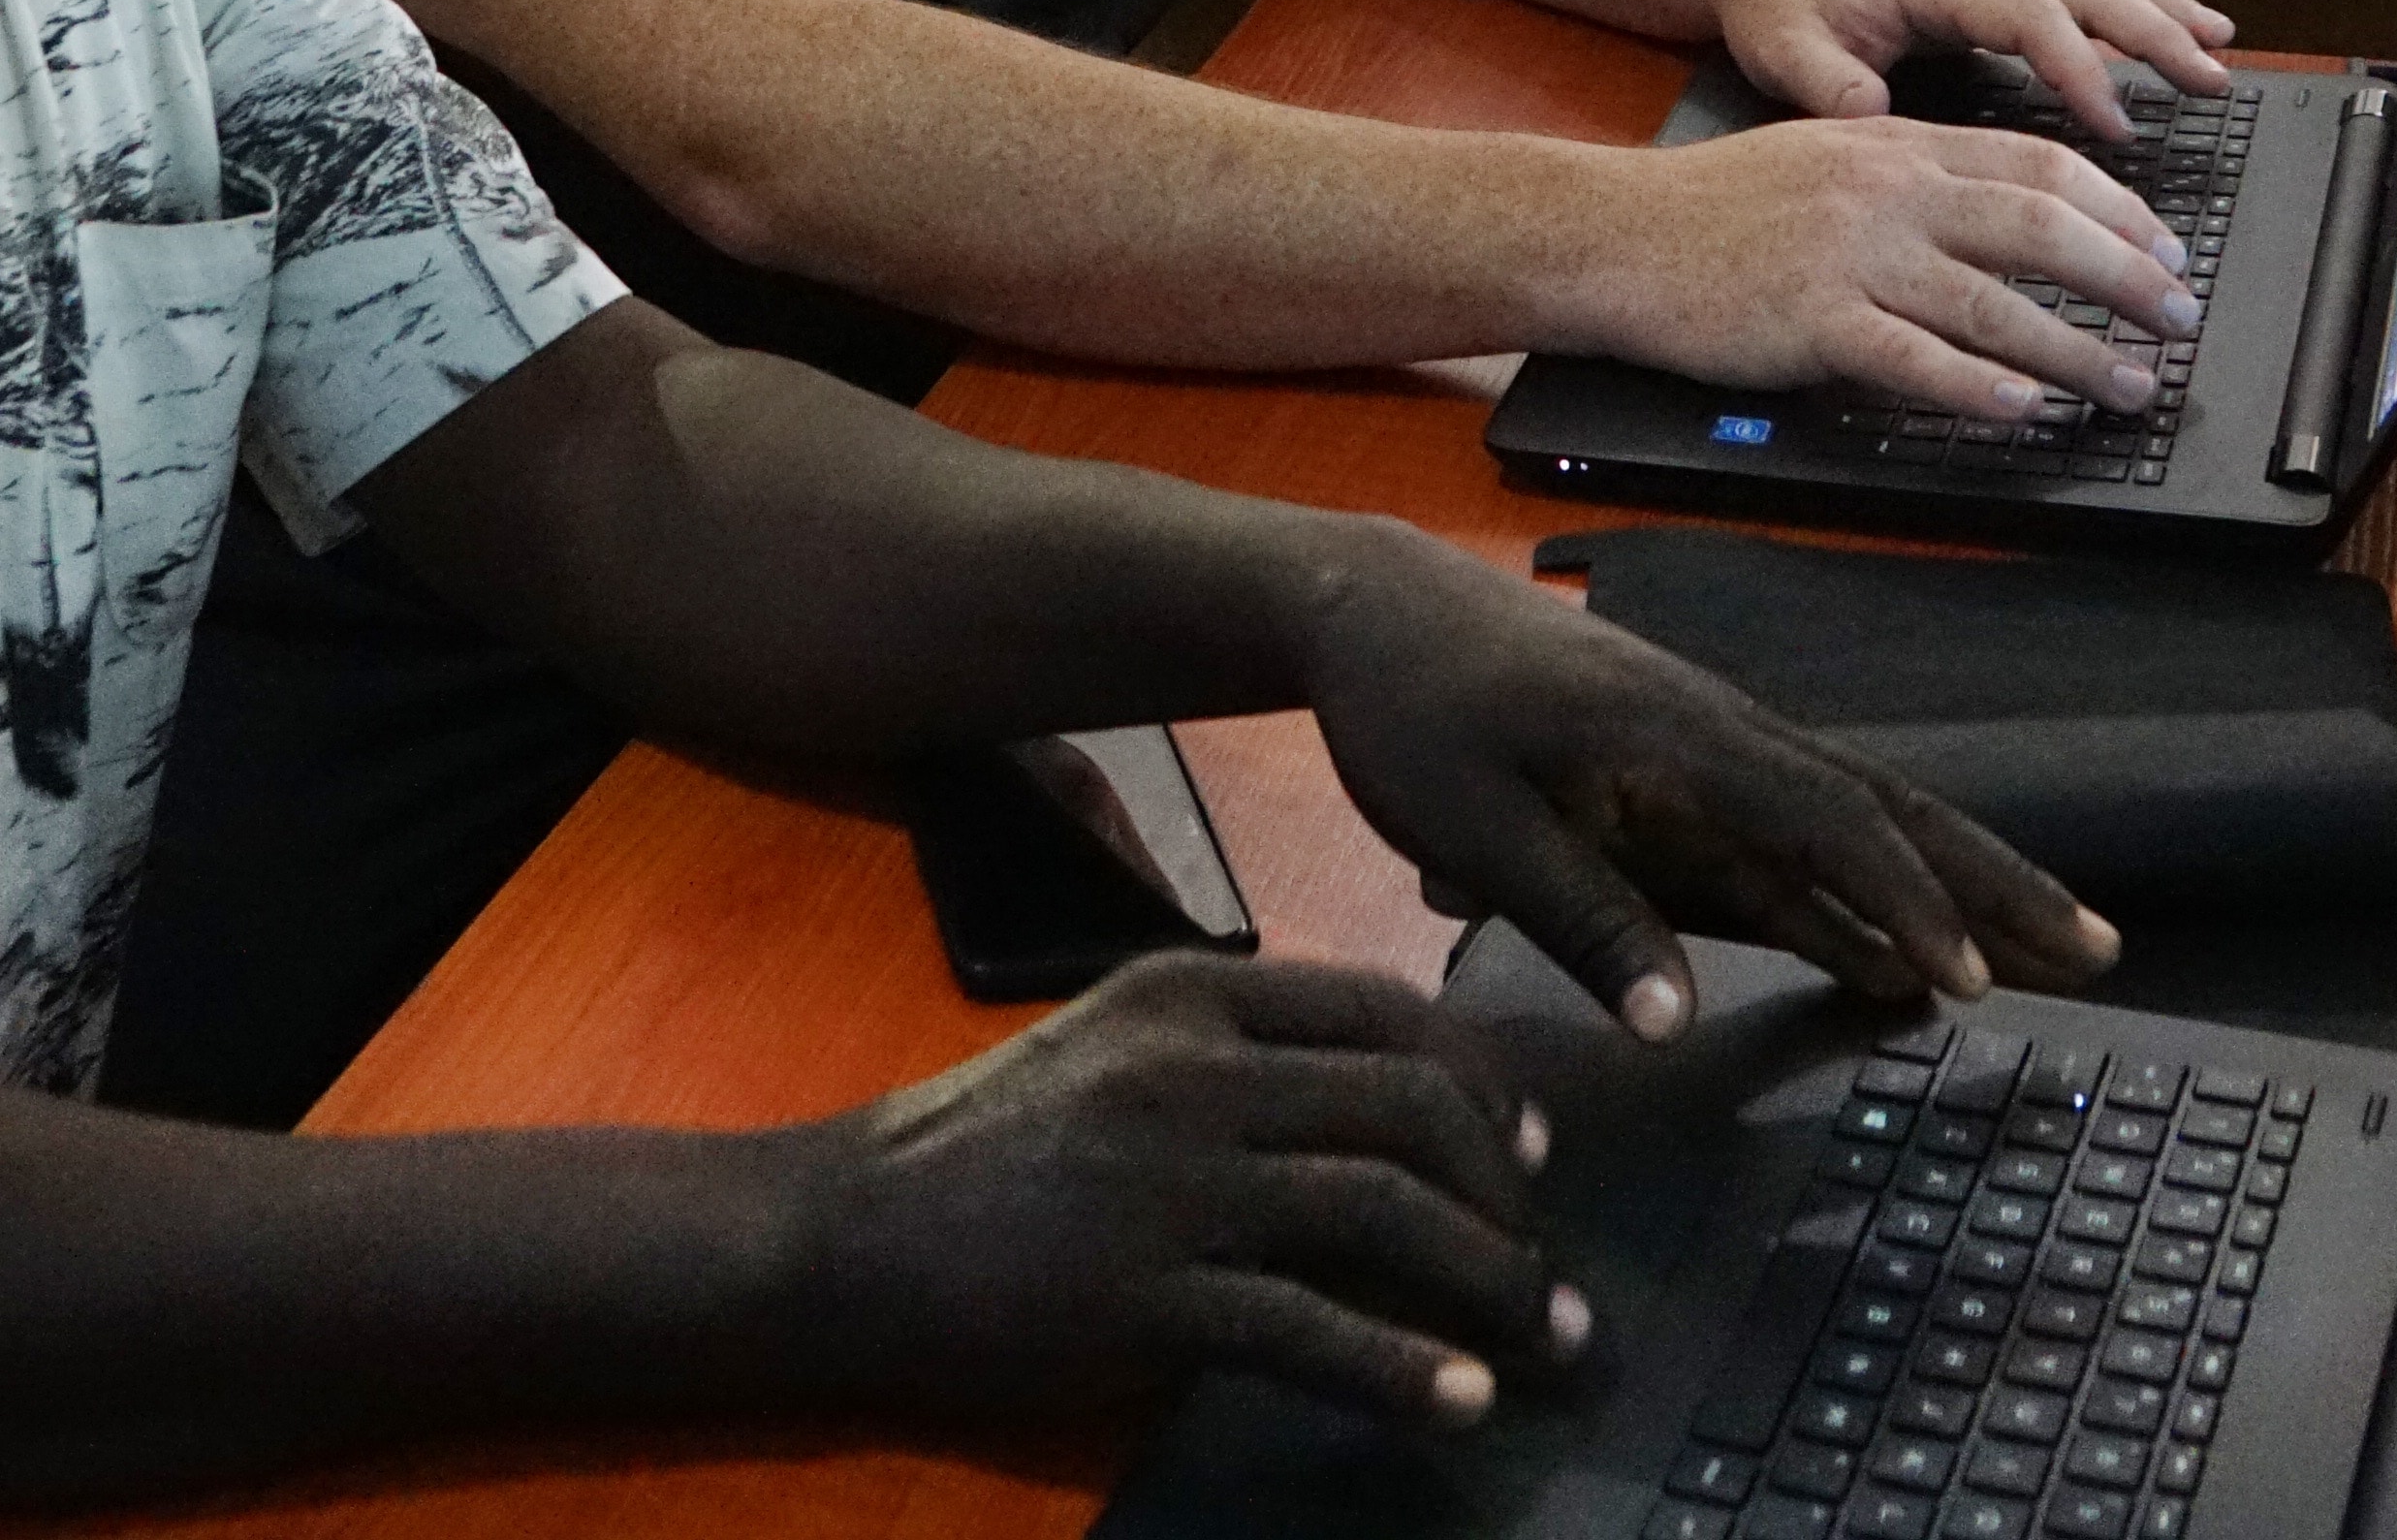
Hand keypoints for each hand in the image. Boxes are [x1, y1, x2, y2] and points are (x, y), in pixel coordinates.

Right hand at [787, 954, 1577, 1435]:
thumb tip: (1369, 1105)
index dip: (1484, 1080)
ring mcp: (1169, 1179)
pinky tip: (1463, 1400)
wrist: (845, 1231)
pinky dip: (1406, 1369)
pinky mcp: (1144, 1292)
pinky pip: (1311, 1328)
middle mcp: (1191, 1068)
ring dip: (1493, 1283)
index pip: (1386, 1011)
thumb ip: (1225, 1054)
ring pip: (1385, 1209)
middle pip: (1411, 1105)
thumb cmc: (979, 1150)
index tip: (1533, 1149)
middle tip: (1551, 1266)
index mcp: (1188, 995)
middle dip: (1512, 1193)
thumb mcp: (1108, 1051)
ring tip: (1548, 1342)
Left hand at [1294, 523, 2113, 1037]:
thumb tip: (1673, 1018)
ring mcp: (1715, 748)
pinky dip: (1880, 885)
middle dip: (1996, 882)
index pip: (1822, 819)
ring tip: (2061, 947)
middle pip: (1887, 808)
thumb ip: (1575, 916)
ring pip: (1868, 814)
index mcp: (1677, 737)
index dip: (1899, 900)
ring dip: (1965, 879)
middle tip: (2099, 953)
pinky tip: (1917, 948)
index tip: (1966, 978)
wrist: (1373, 603)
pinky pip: (1811, 830)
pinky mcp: (1693, 767)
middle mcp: (1721, 733)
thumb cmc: (1411, 710)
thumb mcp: (1468, 824)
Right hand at [1580, 109, 2201, 416]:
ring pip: (1993, 301)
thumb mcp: (1825, 155)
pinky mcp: (1814, 321)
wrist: (1618, 236)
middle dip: (2126, 274)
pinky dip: (1980, 386)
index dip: (2117, 207)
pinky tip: (2024, 408)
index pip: (2036, 163)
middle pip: (2038, 224)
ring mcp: (1851, 256)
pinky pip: (1915, 359)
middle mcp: (1886, 192)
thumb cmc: (1717, 207)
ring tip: (2129, 385)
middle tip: (2179, 315)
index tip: (2166, 246)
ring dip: (2077, 350)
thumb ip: (1912, 175)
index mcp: (1896, 146)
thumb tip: (2005, 212)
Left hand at [1710, 0, 2233, 138]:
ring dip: (2161, 6)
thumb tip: (1873, 119)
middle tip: (2211, 82)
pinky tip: (2180, 24)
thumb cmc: (1778, 4)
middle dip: (2154, 30)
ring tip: (2220, 49)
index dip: (2078, 66)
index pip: (2028, 14)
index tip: (2116, 123)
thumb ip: (1827, 87)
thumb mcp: (1782, 50)